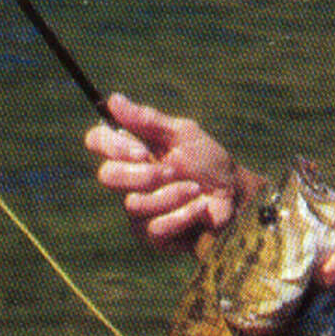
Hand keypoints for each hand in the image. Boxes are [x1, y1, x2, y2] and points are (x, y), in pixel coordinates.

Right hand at [84, 93, 257, 251]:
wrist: (236, 197)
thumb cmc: (210, 164)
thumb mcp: (184, 135)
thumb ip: (149, 120)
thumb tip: (113, 99)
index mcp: (132, 152)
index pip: (98, 141)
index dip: (111, 145)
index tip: (141, 150)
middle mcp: (128, 180)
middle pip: (107, 176)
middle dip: (145, 174)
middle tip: (173, 171)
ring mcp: (138, 210)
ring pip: (134, 204)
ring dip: (173, 194)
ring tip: (196, 190)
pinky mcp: (153, 236)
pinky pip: (155, 227)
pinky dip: (183, 215)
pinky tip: (200, 209)